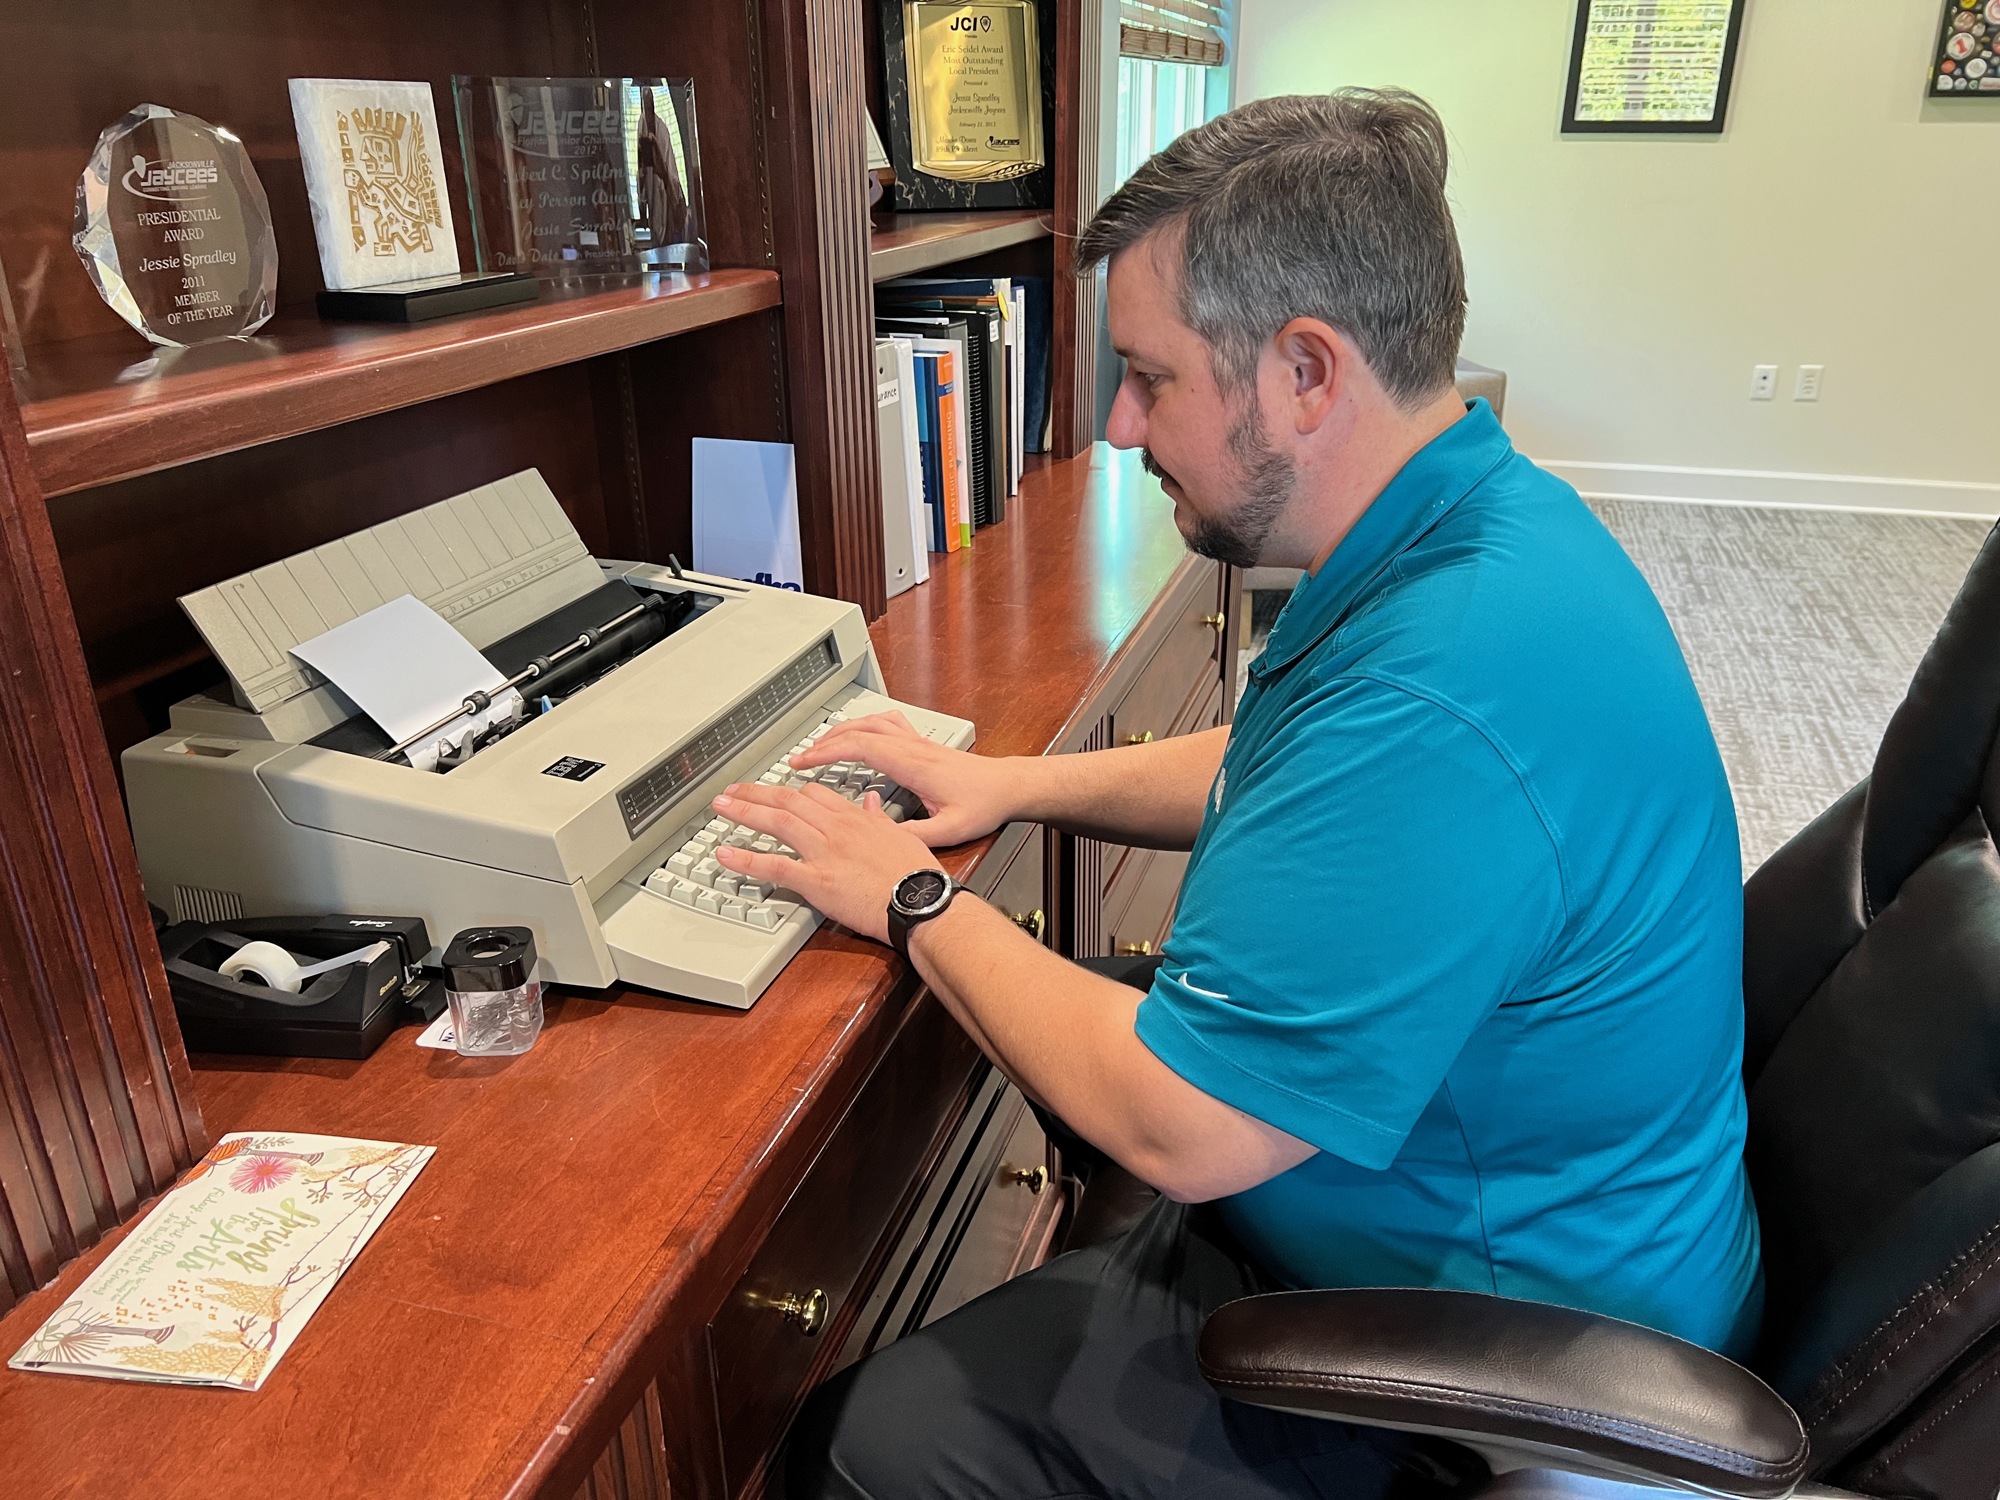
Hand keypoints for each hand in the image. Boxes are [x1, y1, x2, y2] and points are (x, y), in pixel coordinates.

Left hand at [711, 781, 941, 944]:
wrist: (920, 900)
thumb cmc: (916, 874)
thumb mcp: (902, 835)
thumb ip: (880, 817)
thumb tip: (873, 802)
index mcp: (856, 818)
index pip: (814, 793)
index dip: (790, 789)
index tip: (775, 790)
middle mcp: (836, 828)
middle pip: (788, 800)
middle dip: (755, 792)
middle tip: (732, 790)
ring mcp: (824, 852)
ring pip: (777, 822)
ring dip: (744, 812)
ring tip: (721, 807)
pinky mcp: (817, 880)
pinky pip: (774, 866)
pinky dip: (746, 858)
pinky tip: (725, 854)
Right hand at [790, 712, 1023, 847]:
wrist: (1008, 786)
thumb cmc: (984, 805)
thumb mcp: (950, 830)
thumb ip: (914, 836)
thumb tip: (880, 841)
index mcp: (913, 764)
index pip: (860, 748)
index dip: (826, 753)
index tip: (802, 762)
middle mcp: (913, 746)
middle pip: (858, 731)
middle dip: (823, 742)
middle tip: (799, 758)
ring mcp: (917, 741)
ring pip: (871, 722)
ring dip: (842, 730)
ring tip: (819, 746)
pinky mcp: (922, 743)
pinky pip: (886, 723)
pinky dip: (864, 725)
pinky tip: (857, 735)